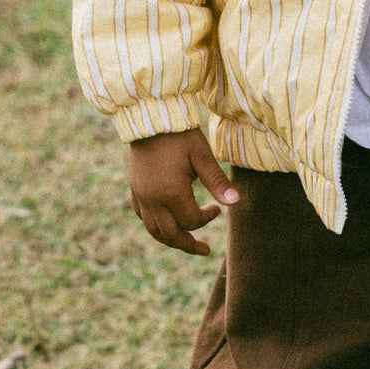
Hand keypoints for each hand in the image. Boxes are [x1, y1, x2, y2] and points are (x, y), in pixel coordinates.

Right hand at [127, 127, 237, 254]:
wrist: (151, 118)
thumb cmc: (180, 136)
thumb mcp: (203, 156)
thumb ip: (217, 181)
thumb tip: (235, 202)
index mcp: (171, 192)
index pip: (191, 220)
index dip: (207, 218)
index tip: (216, 209)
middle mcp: (152, 199)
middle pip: (171, 234)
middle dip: (189, 244)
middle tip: (205, 250)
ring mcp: (140, 196)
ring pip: (154, 230)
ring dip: (171, 240)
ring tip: (186, 244)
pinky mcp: (134, 190)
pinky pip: (143, 217)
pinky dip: (156, 226)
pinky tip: (166, 224)